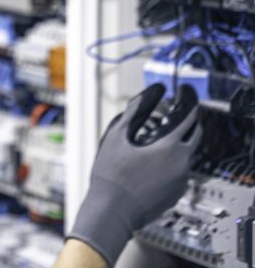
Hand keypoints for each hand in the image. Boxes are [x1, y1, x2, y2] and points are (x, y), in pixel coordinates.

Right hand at [68, 84, 201, 265]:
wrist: (112, 213)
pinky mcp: (176, 194)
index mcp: (170, 147)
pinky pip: (179, 173)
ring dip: (177, 145)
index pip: (190, 118)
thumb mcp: (116, 137)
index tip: (183, 95)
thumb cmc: (111, 177)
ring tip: (156, 142)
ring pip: (186, 155)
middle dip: (188, 123)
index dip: (188, 103)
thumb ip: (134, 112)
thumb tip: (147, 94)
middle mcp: (182, 164)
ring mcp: (182, 181)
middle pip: (196, 136)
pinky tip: (151, 165)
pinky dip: (171, 164)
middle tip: (175, 116)